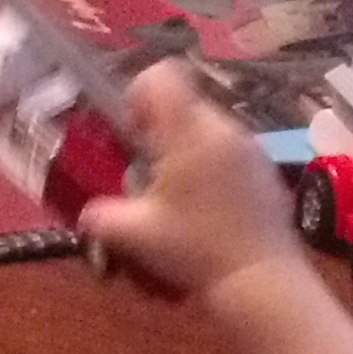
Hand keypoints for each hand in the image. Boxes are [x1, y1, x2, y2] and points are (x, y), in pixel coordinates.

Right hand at [78, 61, 295, 308]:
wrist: (260, 279)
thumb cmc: (195, 249)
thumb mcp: (136, 236)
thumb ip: (102, 217)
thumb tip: (86, 213)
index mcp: (188, 132)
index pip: (161, 75)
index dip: (139, 94)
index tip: (133, 132)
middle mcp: (222, 127)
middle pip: (183, 102)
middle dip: (160, 128)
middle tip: (149, 171)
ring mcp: (249, 146)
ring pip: (207, 126)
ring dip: (187, 147)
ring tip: (178, 193)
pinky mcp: (265, 168)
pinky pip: (230, 149)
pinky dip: (213, 165)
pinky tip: (209, 207)